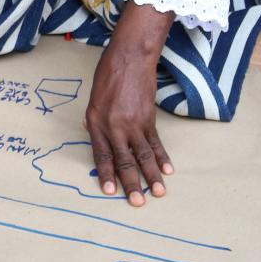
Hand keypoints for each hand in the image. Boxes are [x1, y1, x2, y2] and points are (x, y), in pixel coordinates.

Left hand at [83, 32, 171, 206]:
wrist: (129, 59)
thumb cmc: (108, 75)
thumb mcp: (93, 98)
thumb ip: (94, 119)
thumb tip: (92, 133)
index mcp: (96, 123)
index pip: (102, 155)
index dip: (106, 175)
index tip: (109, 191)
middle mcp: (114, 127)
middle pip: (123, 161)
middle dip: (131, 183)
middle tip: (137, 202)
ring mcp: (133, 124)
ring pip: (143, 155)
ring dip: (151, 176)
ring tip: (158, 193)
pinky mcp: (148, 118)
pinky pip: (156, 142)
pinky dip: (162, 157)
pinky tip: (167, 170)